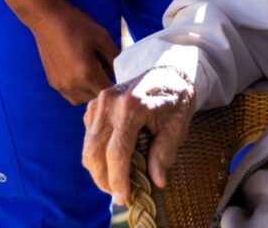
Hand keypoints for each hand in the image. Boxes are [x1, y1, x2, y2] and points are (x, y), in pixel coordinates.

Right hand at [29, 0, 118, 104]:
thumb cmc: (77, 24)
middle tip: (108, 70)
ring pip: (82, 99)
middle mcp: (73, 84)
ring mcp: (61, 86)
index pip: (108, 90)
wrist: (47, 19)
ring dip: (91, 91)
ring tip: (94, 72)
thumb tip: (122, 71)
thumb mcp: (102, 36)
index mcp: (87, 73)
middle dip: (104, 87)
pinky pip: (71, 95)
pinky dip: (79, 91)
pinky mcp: (53, 83)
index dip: (117, 85)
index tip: (121, 76)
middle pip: (95, 97)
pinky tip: (81, 74)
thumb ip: (114, 56)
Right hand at [82, 66, 195, 203]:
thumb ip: (166, 151)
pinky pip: (89, 136)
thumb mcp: (178, 124)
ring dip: (98, 169)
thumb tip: (157, 180)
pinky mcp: (95, 102)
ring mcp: (100, 100)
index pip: (117, 151)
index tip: (124, 197)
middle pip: (95, 151)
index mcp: (133, 105)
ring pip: (89, 146)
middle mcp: (111, 101)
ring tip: (115, 180)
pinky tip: (112, 159)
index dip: (118, 179)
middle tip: (118, 194)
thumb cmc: (176, 98)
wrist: (169, 71)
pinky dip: (97, 153)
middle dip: (104, 179)